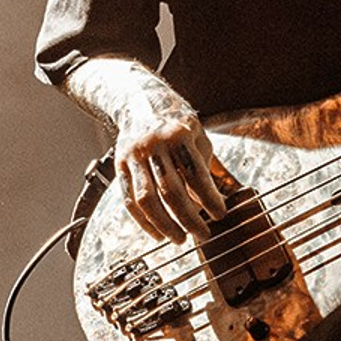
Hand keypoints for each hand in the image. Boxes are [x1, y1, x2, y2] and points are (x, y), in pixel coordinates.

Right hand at [115, 85, 227, 244]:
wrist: (139, 101)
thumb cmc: (175, 121)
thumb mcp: (197, 133)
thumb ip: (203, 163)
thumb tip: (214, 199)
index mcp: (179, 134)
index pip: (196, 173)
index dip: (209, 198)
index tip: (220, 214)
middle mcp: (154, 145)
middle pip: (171, 190)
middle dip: (188, 218)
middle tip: (202, 234)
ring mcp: (134, 155)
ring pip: (147, 199)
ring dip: (164, 224)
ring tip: (179, 239)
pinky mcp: (120, 165)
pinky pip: (129, 200)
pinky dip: (143, 221)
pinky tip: (157, 233)